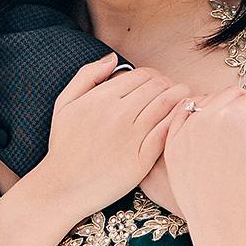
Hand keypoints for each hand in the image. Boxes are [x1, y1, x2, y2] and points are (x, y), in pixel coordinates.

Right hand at [43, 55, 191, 216]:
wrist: (61, 187)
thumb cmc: (64, 146)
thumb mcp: (65, 104)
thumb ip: (87, 75)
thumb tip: (113, 58)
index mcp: (101, 98)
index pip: (141, 75)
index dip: (153, 75)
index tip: (157, 82)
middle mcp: (117, 114)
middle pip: (157, 87)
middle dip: (168, 84)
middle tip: (174, 89)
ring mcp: (131, 137)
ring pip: (166, 105)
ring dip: (179, 96)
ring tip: (184, 97)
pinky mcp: (141, 160)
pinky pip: (166, 131)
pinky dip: (177, 119)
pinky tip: (181, 117)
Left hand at [161, 85, 245, 241]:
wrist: (221, 229)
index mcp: (230, 119)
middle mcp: (203, 119)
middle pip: (230, 95)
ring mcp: (183, 132)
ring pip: (206, 102)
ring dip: (222, 107)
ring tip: (237, 129)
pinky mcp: (172, 146)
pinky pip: (183, 117)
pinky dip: (197, 116)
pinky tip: (210, 128)